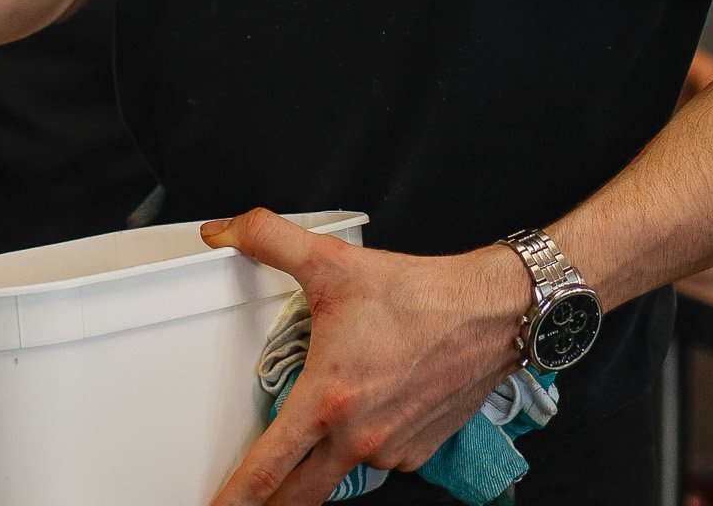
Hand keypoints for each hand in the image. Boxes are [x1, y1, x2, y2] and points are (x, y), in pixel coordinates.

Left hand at [200, 209, 529, 505]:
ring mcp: (390, 453)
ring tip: (318, 429)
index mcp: (328, 401)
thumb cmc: (418, 295)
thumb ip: (269, 240)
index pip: (266, 470)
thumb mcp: (332, 260)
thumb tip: (223, 233)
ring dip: (320, 465)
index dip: (233, 498)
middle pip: (297, 498)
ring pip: (338, 476)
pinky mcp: (417, 453)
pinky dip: (362, 445)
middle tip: (245, 502)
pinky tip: (369, 409)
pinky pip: (376, 461)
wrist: (489, 314)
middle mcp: (358, 439)